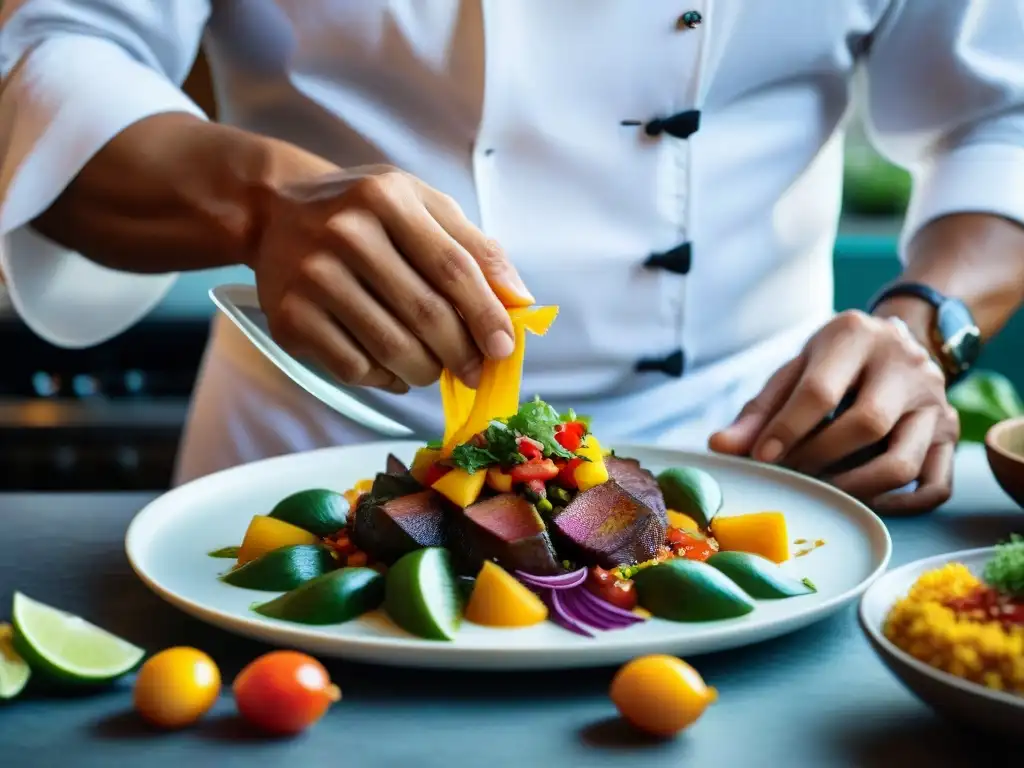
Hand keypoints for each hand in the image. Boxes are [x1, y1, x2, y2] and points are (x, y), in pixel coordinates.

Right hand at [251, 165, 532, 392]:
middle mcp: (346, 233)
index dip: (486, 314)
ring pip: (392, 348)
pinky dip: (384, 378)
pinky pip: (355, 367)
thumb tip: (521, 302)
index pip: (454, 268)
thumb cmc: (365, 212)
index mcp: (388, 198)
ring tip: (432, 365)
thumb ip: (474, 247)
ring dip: (425, 370)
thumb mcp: (421, 206)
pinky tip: (391, 367)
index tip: (505, 348)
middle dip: (461, 352)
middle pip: (426, 313)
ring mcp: (313, 277)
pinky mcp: (289, 318)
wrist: (274, 212)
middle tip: (474, 371)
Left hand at [709, 310, 959, 513]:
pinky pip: (934, 486)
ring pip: (903, 461)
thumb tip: (721, 448)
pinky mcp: (951, 434)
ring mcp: (935, 402)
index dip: (787, 429)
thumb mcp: (795, 371)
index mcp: (856, 336)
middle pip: (867, 424)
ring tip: (823, 489)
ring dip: (855, 486)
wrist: (897, 342)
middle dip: (820, 458)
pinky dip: (898, 505)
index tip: (762, 458)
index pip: (821, 390)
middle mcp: (905, 365)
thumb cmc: (834, 363)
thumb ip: (760, 410)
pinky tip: (863, 500)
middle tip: (792, 475)